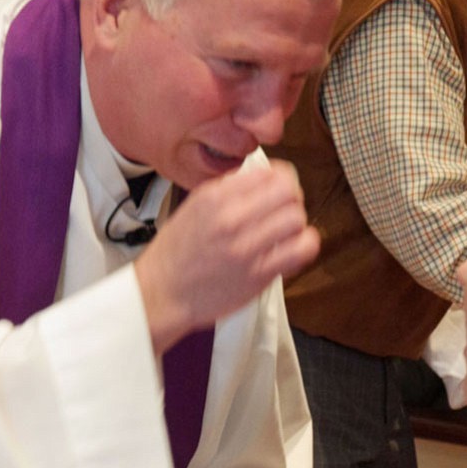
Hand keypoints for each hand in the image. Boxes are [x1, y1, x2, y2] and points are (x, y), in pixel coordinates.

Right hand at [135, 160, 319, 353]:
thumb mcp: (193, 207)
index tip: (279, 191)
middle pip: (288, 192)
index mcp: (214, 197)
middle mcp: (231, 218)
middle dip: (292, 200)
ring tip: (286, 233)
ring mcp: (246, 247)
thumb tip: (263, 177)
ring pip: (296, 219)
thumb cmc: (175, 254)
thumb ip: (227, 190)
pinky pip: (300, 250)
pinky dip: (305, 245)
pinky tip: (294, 248)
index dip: (282, 180)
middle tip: (285, 211)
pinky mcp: (258, 274)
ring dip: (296, 224)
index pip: (270, 173)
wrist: (161, 294)